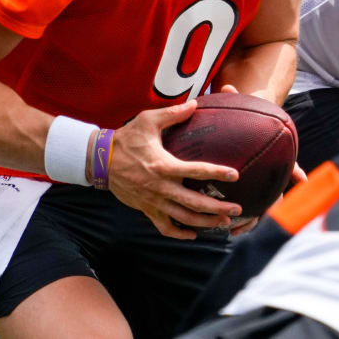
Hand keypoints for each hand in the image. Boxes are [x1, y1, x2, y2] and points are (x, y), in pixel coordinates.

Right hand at [108, 101, 241, 238]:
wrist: (101, 160)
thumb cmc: (126, 138)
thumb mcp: (148, 120)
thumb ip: (172, 114)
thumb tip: (195, 104)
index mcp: (164, 166)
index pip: (196, 171)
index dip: (216, 173)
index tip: (235, 175)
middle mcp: (161, 187)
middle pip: (194, 203)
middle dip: (217, 208)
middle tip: (237, 209)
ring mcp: (154, 201)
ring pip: (183, 218)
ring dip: (205, 223)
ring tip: (223, 223)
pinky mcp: (147, 209)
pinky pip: (165, 227)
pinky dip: (180, 233)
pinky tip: (193, 235)